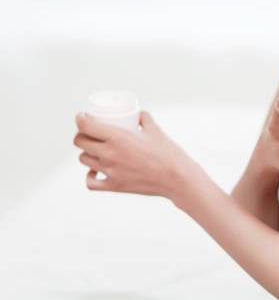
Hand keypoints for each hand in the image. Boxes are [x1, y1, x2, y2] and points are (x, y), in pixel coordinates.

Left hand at [73, 111, 195, 197]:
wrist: (177, 178)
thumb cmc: (168, 153)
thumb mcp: (155, 130)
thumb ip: (144, 118)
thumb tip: (137, 114)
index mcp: (118, 137)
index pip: (85, 125)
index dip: (80, 119)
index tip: (83, 116)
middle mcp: (110, 154)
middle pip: (80, 142)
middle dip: (82, 134)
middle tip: (89, 132)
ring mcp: (110, 171)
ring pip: (84, 159)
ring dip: (87, 152)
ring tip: (95, 150)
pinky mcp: (114, 186)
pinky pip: (91, 182)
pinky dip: (90, 175)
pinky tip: (95, 171)